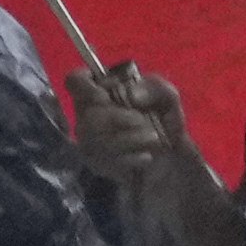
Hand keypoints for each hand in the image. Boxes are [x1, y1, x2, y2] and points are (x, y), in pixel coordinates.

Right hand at [64, 61, 201, 200]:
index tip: (107, 95)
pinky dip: (131, 158)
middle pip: (88, 114)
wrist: (171, 157)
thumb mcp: (167, 97)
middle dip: (119, 118)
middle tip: (142, 121)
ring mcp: (88, 142)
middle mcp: (87, 115)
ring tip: (153, 139)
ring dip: (131, 138)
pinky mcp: (96, 165)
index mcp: (99, 91)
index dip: (86, 86)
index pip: (74, 81)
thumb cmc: (162, 120)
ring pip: (97, 140)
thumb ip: (154, 87)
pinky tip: (145, 156)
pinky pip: (106, 161)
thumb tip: (132, 95)